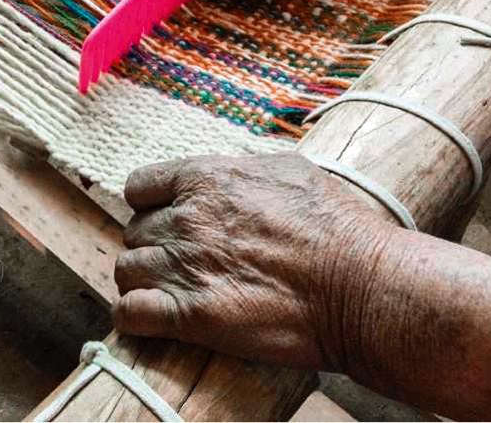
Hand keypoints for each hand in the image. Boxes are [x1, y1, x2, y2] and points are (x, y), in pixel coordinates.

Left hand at [112, 153, 394, 369]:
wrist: (363, 286)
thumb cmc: (338, 228)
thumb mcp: (289, 171)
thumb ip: (242, 171)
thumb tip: (225, 174)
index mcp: (204, 178)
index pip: (139, 186)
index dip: (150, 205)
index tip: (167, 219)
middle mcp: (186, 219)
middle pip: (134, 231)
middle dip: (154, 246)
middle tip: (183, 263)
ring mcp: (185, 267)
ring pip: (127, 270)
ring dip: (144, 282)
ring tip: (171, 292)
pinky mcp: (191, 316)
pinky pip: (130, 313)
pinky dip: (135, 317)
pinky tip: (156, 319)